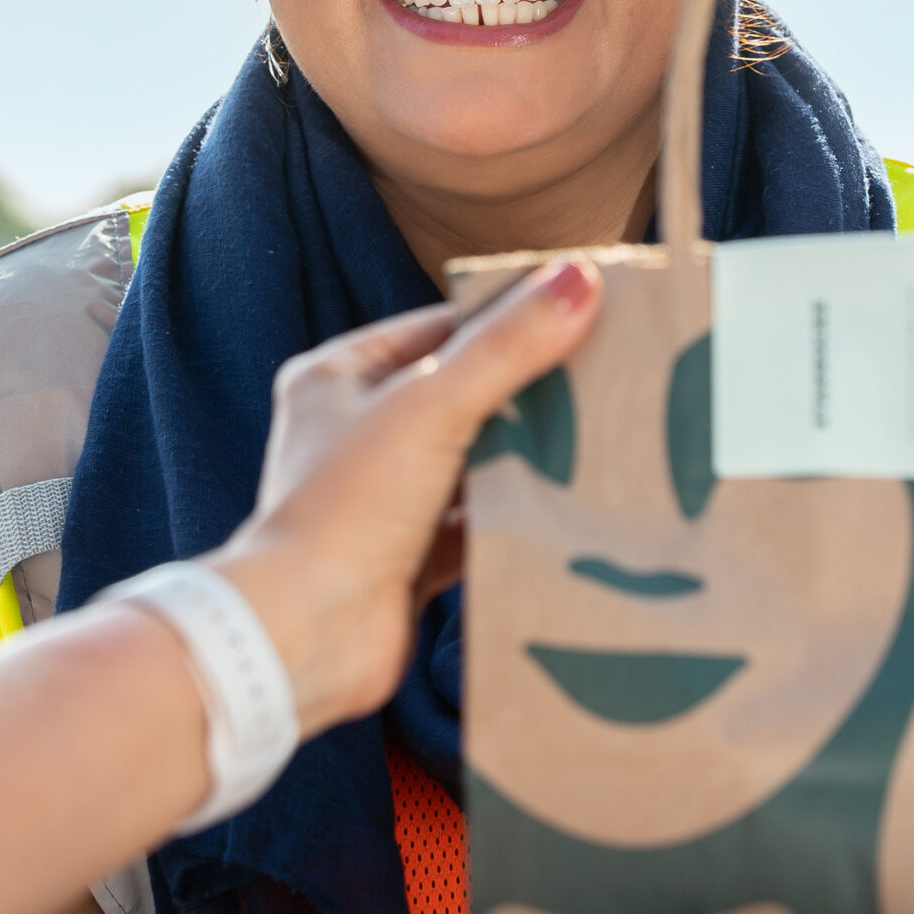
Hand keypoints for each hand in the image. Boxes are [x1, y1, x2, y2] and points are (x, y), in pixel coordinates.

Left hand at [213, 257, 600, 735]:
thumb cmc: (345, 508)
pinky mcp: (409, 559)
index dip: (506, 319)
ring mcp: (382, 501)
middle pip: (458, 396)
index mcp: (336, 380)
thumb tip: (578, 277)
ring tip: (604, 437)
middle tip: (607, 375)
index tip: (581, 312)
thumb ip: (507, 347)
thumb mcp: (430, 407)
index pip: (436, 330)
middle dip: (526, 392)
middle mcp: (354, 436)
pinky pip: (477, 528)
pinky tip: (572, 508)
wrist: (306, 636)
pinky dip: (517, 519)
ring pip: (471, 464)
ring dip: (526, 458)